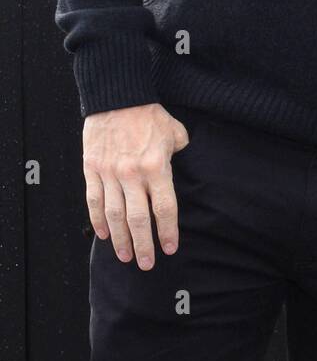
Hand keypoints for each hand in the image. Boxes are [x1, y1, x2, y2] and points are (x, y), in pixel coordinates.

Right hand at [82, 102, 189, 269]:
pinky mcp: (92, 170)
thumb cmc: (148, 114)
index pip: (164, 207)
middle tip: (147, 263)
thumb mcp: (175, 131)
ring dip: (120, 240)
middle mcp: (132, 174)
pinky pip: (94, 201)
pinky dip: (98, 221)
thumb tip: (181, 161)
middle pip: (138, 219)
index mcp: (156, 166)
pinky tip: (103, 235)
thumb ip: (180, 151)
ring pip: (114, 216)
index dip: (167, 230)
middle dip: (143, 244)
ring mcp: (109, 174)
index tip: (170, 248)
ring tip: (126, 256)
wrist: (116, 97)